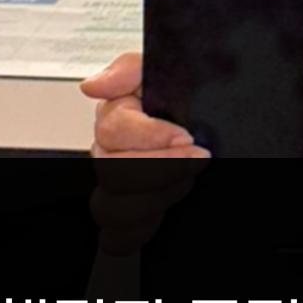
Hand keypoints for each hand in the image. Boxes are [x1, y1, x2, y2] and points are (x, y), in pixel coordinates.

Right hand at [81, 51, 206, 253]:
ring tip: (188, 176)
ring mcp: (113, 185)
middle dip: (163, 165)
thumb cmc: (186, 104)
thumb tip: (94, 84)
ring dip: (160, 193)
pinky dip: (144, 225)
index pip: (114, 127)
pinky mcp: (124, 215)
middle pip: (113, 170)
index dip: (151, 135)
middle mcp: (109, 151)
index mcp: (116, 114)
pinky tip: (168, 203)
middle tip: (198, 157)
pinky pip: (120, 234)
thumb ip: (133, 68)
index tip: (186, 136)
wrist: (208, 134)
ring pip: (115, 206)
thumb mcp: (168, 72)